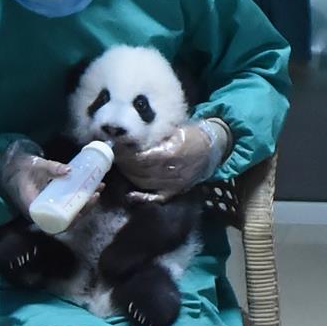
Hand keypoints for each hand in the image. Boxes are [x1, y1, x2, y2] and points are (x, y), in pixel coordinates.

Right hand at [0, 139, 103, 218]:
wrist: (13, 169)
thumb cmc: (23, 168)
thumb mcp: (36, 166)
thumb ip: (51, 167)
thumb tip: (69, 170)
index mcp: (33, 208)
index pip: (53, 222)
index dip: (70, 220)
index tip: (82, 210)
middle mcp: (40, 214)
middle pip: (65, 220)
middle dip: (83, 210)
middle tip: (95, 195)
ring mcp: (47, 210)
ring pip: (68, 215)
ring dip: (84, 205)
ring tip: (97, 191)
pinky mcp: (51, 205)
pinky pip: (66, 208)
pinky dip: (79, 201)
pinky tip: (90, 191)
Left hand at [115, 118, 231, 202]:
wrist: (213, 148)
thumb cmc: (192, 134)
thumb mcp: (175, 128)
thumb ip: (156, 134)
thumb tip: (132, 135)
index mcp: (170, 153)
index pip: (141, 157)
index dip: (126, 154)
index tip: (115, 147)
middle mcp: (171, 171)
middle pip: (140, 171)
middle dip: (124, 164)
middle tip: (113, 156)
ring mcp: (173, 183)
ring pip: (144, 183)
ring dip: (129, 176)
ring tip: (120, 166)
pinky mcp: (175, 191)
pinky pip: (156, 198)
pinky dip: (142, 198)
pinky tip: (130, 195)